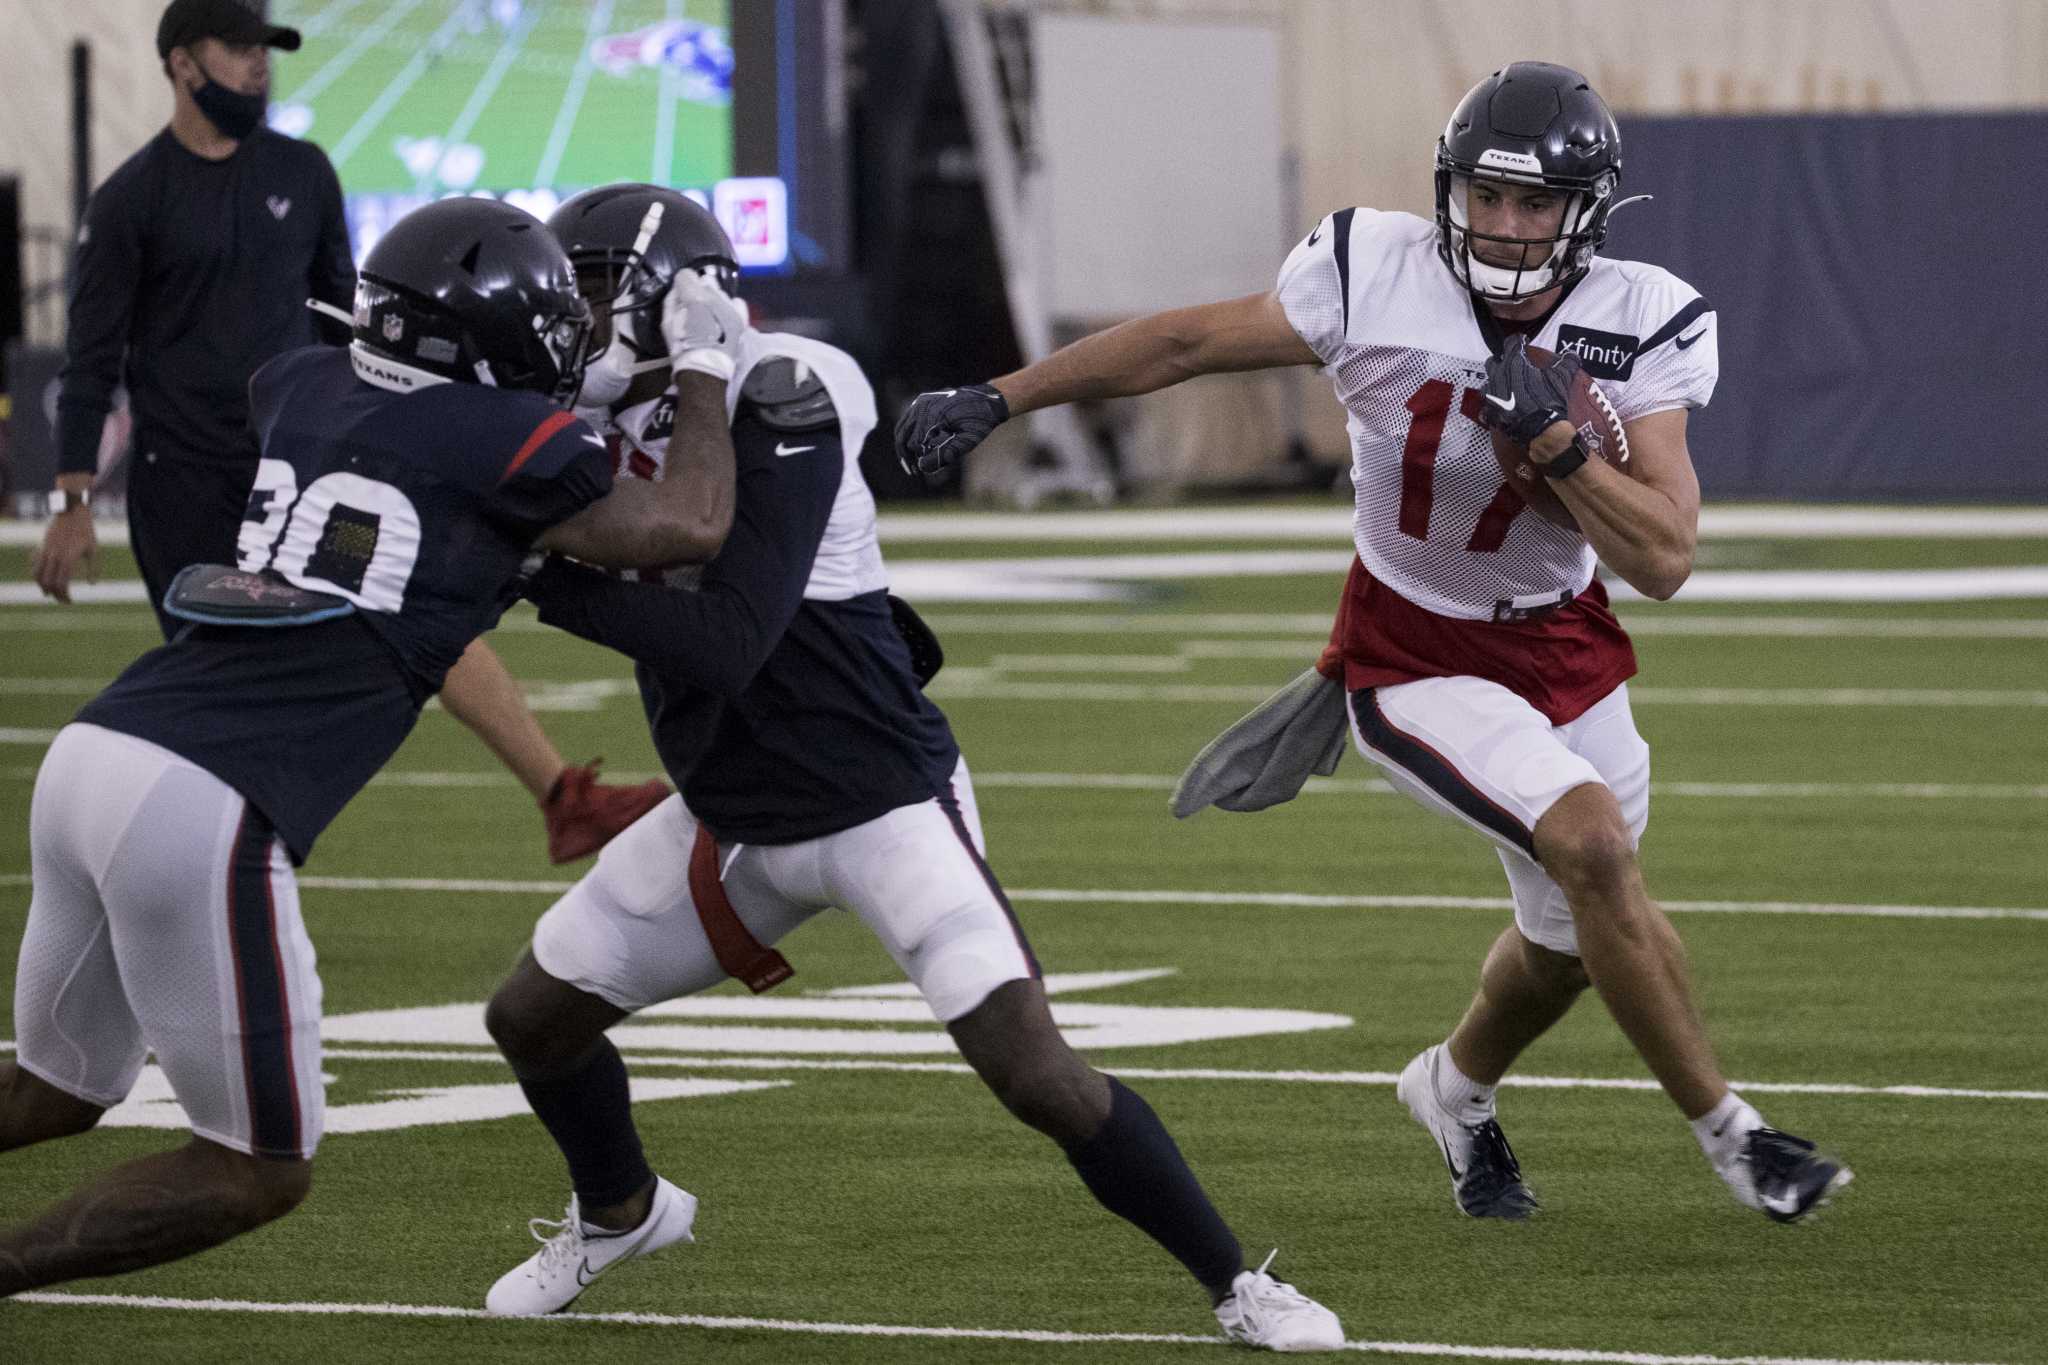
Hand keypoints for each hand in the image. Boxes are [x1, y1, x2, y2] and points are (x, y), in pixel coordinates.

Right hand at [32, 506, 98, 603]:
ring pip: (37, 574)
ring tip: (49, 593)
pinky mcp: (41, 546)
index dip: (64, 596)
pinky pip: (35, 563)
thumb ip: (94, 568)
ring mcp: (46, 551)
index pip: (62, 584)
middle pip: (49, 583)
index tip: (70, 601)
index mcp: (68, 559)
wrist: (71, 511)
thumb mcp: (95, 549)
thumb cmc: (86, 530)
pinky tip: (43, 577)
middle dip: (54, 594)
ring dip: (42, 586)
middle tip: (62, 599)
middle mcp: (54, 556)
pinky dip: (37, 573)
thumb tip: (91, 584)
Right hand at [661, 267, 749, 381]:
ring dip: (714, 299)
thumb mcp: (667, 322)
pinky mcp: (740, 316)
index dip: (681, 285)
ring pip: (720, 292)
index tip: (681, 295)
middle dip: (699, 292)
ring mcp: (730, 305)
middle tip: (695, 308)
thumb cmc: (682, 346)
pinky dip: (730, 306)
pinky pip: (737, 302)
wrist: (705, 366)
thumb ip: (671, 300)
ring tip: (710, 316)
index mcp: (693, 296)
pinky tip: (723, 316)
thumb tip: (677, 289)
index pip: (686, 275)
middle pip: (705, 282)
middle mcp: (714, 296)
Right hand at [893, 383, 1009, 478]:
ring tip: (911, 463)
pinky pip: (908, 420)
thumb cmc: (980, 422)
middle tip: (913, 472)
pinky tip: (918, 448)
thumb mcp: (968, 441)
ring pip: (901, 428)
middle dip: (906, 455)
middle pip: (902, 435)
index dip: (919, 459)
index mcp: (934, 414)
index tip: (922, 471)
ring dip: (903, 446)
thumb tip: (922, 467)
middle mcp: (924, 405)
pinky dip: (908, 435)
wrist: (988, 400)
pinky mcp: (923, 400)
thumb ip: (947, 454)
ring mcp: (922, 401)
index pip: (915, 443)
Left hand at [1480, 335, 1579, 450]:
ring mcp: (1492, 394)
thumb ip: (1567, 363)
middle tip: (1511, 364)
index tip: (1522, 342)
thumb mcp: (1562, 378)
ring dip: (1495, 383)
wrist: (1540, 429)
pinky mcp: (1490, 411)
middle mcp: (1498, 376)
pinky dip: (1494, 404)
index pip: (1511, 343)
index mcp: (1514, 363)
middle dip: (1500, 361)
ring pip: (1487, 383)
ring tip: (1505, 386)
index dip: (1518, 341)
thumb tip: (1572, 354)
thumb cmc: (1550, 400)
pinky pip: (1488, 405)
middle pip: (1493, 362)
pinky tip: (1502, 406)